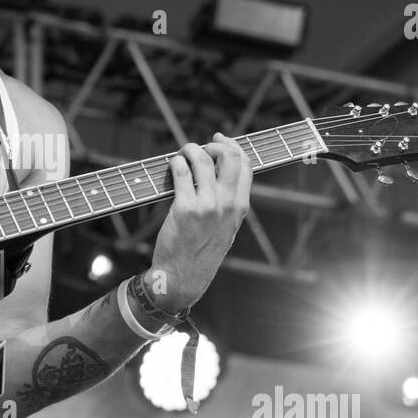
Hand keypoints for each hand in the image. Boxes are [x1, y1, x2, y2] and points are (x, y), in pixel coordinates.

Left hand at [147, 133, 251, 312]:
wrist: (182, 277)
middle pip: (229, 156)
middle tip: (199, 149)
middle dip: (214, 145)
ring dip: (190, 149)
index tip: (219, 140)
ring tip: (182, 153)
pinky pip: (181, 172)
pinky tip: (172, 165)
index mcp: (240, 207)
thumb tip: (216, 172)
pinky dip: (175, 162)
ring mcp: (207, 206)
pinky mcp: (184, 208)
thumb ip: (227, 203)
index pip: (246, 165)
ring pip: (203, 159)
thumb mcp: (225, 229)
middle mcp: (227, 204)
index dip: (233, 146)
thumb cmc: (201, 252)